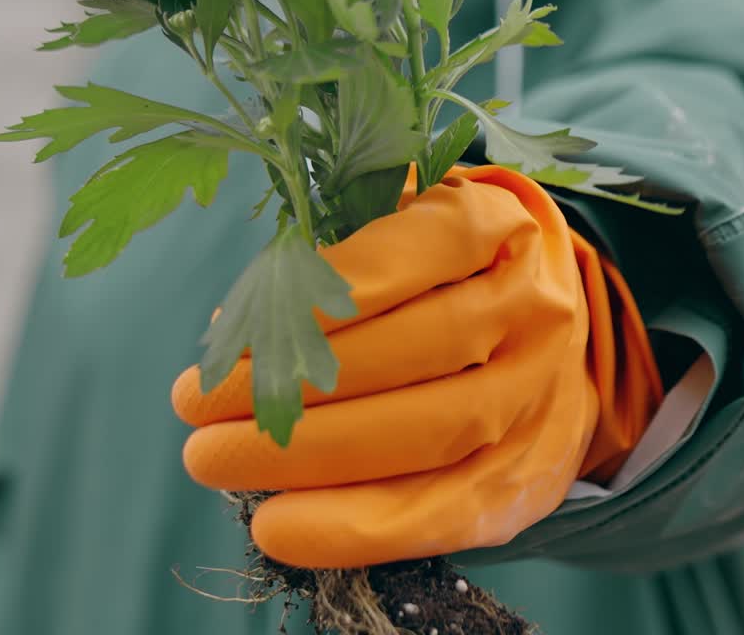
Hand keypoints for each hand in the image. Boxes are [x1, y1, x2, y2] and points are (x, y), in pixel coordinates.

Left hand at [171, 165, 661, 567]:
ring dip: (312, 453)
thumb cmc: (446, 266)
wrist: (547, 334)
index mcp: (501, 225)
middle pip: (423, 346)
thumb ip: (331, 240)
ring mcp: (537, 396)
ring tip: (213, 456)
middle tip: (195, 400)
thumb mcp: (405, 216)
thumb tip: (237, 316)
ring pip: (432, 432)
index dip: (328, 289)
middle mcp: (535, 308)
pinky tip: (275, 526)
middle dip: (299, 377)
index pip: (420, 250)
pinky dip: (355, 527)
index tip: (242, 324)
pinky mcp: (524, 477)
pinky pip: (443, 513)